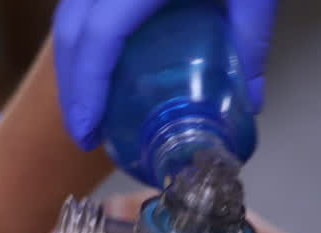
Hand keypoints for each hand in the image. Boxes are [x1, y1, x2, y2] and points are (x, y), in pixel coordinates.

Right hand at [54, 0, 275, 148]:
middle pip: (71, 30)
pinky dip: (83, 35)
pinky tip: (98, 62)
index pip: (100, 36)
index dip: (87, 87)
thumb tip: (251, 100)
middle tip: (84, 132)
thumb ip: (250, 40)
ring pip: (69, 14)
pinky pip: (82, 0)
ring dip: (73, 62)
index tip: (87, 130)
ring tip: (87, 106)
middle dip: (72, 86)